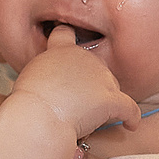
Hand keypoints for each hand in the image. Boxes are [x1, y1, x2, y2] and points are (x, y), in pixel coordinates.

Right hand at [13, 26, 142, 140]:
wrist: (38, 115)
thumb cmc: (28, 102)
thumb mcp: (30, 76)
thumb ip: (44, 73)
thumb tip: (50, 82)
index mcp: (60, 49)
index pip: (66, 34)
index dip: (68, 40)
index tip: (70, 47)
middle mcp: (84, 57)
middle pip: (94, 66)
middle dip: (90, 81)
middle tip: (78, 101)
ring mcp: (100, 78)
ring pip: (111, 86)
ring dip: (106, 99)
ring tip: (94, 117)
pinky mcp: (111, 99)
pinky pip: (128, 108)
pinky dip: (130, 117)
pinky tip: (130, 125)